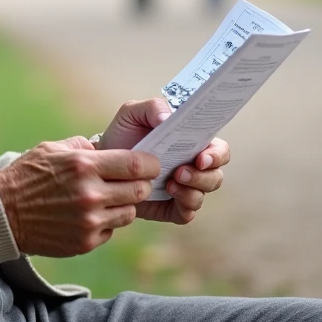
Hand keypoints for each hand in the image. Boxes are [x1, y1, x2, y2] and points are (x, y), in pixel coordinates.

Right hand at [0, 137, 158, 257]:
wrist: (3, 212)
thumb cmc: (27, 176)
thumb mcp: (52, 149)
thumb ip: (84, 146)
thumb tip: (107, 148)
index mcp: (84, 165)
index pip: (137, 165)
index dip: (150, 164)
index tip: (151, 164)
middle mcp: (90, 194)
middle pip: (140, 190)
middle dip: (140, 184)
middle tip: (131, 181)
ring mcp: (89, 221)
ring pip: (130, 213)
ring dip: (123, 204)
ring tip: (107, 198)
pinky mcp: (85, 242)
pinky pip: (112, 230)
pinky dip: (106, 222)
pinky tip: (88, 214)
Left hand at [98, 99, 229, 224]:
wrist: (102, 162)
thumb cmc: (123, 134)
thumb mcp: (132, 113)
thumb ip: (152, 107)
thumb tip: (168, 117)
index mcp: (193, 143)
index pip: (219, 150)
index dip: (217, 155)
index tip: (203, 157)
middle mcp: (194, 167)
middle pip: (216, 175)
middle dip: (204, 176)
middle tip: (182, 171)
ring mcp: (184, 189)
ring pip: (202, 195)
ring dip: (191, 190)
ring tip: (170, 182)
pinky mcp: (172, 208)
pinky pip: (187, 213)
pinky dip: (182, 205)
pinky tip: (167, 193)